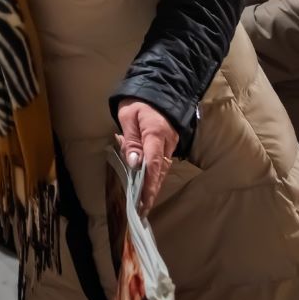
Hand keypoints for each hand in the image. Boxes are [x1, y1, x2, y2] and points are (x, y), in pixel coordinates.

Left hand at [116, 99, 179, 215]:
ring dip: (153, 185)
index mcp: (155, 134)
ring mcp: (171, 143)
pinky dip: (155, 175)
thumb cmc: (137, 102)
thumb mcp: (127, 117)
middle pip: (160, 171)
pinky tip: (146, 184)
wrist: (156, 88)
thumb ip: (130, 141)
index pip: (153, 164)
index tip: (143, 202)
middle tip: (141, 210)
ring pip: (162, 169)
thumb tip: (134, 165)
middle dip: (151, 191)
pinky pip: (162, 162)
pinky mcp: (170, 144)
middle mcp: (167, 142)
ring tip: (143, 203)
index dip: (148, 185)